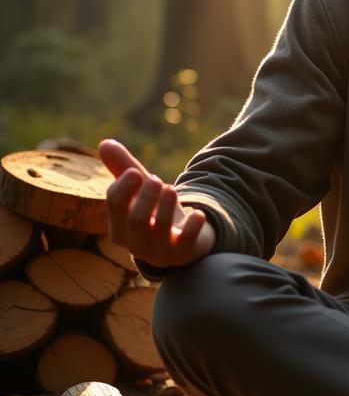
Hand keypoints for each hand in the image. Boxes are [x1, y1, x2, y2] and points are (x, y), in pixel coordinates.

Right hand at [99, 138, 215, 268]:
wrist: (183, 243)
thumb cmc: (154, 213)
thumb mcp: (140, 192)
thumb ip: (122, 168)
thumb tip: (104, 142)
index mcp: (119, 228)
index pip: (114, 205)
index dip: (124, 187)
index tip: (136, 172)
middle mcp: (135, 243)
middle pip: (135, 220)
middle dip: (145, 197)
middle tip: (157, 180)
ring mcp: (160, 251)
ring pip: (158, 230)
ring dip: (165, 206)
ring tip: (171, 189)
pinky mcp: (183, 253)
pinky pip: (186, 242)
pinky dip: (192, 227)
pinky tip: (197, 213)